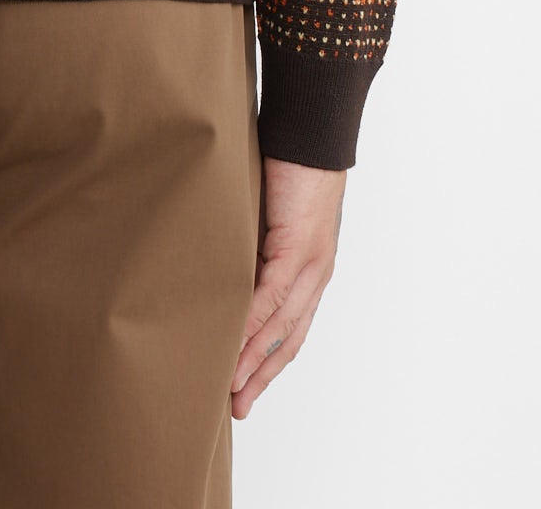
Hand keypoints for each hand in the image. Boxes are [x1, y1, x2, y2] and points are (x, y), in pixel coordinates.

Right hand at [231, 155, 345, 418]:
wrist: (310, 134)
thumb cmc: (288, 165)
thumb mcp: (268, 216)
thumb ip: (254, 245)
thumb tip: (224, 265)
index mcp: (311, 270)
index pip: (292, 329)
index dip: (270, 361)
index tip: (246, 387)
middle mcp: (316, 274)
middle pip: (290, 338)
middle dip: (262, 375)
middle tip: (237, 407)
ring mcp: (310, 263)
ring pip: (282, 325)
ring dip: (255, 358)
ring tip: (230, 386)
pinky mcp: (297, 246)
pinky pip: (273, 293)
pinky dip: (253, 322)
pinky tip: (235, 341)